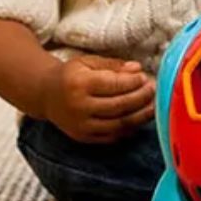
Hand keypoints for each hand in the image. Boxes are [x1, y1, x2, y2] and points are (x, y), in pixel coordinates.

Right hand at [39, 55, 154, 143]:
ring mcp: (81, 125)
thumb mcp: (89, 62)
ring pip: (119, 124)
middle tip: (154, 90)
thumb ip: (114, 65)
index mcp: (79, 84)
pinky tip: (139, 118)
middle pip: (119, 106)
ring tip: (153, 105)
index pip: (115, 85)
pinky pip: (112, 136)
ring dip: (140, 116)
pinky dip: (129, 128)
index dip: (134, 82)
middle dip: (141, 98)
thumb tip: (137, 69)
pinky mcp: (84, 137)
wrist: (46, 95)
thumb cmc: (72, 75)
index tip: (145, 77)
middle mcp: (79, 107)